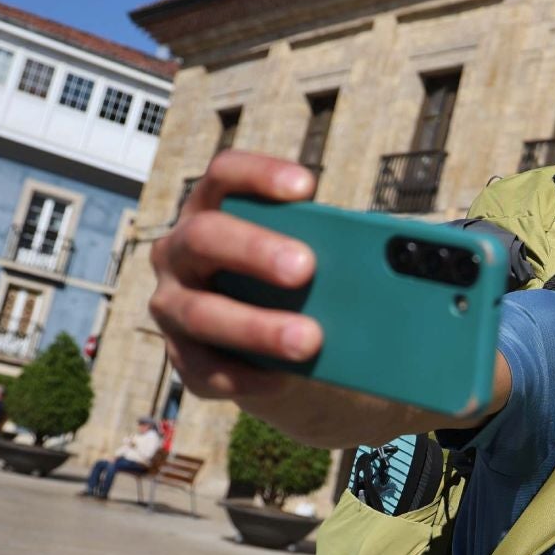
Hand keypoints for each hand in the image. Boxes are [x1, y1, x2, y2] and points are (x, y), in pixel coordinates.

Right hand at [147, 151, 319, 405]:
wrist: (275, 350)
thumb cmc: (297, 285)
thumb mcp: (311, 262)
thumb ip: (330, 253)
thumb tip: (382, 261)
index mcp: (213, 210)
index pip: (224, 175)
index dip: (259, 174)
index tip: (307, 186)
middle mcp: (181, 252)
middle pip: (205, 237)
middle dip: (254, 250)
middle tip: (306, 267)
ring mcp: (172, 305)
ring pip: (202, 313)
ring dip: (257, 327)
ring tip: (309, 339)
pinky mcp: (183, 358)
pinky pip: (208, 370)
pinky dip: (250, 377)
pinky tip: (285, 380)